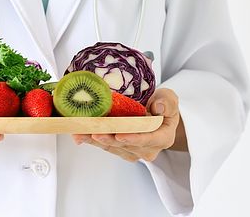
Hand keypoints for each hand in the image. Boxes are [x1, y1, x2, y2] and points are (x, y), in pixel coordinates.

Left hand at [72, 88, 186, 161]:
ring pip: (112, 147)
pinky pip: (105, 146)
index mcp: (162, 138)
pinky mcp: (120, 149)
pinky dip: (91, 140)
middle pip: (125, 145)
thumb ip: (167, 102)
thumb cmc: (162, 106)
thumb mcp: (169, 99)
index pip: (147, 139)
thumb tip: (157, 107)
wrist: (156, 114)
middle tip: (92, 132)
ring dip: (95, 140)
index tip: (119, 135)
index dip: (132, 138)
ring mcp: (132, 151)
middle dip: (108, 138)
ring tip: (80, 132)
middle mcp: (147, 148)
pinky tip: (79, 135)